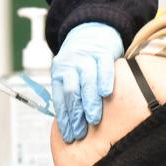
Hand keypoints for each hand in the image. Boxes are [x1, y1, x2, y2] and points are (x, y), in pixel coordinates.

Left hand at [51, 22, 122, 142]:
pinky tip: (106, 93)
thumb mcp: (69, 74)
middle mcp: (70, 65)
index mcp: (59, 73)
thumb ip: (69, 94)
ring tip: (93, 119)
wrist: (92, 30)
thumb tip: (71, 123)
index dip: (64, 118)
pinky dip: (104, 80)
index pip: (60, 99)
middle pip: (71, 91)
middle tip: (80, 132)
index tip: (69, 135)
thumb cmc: (81, 60)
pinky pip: (104, 67)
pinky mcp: (103, 52)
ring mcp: (86, 58)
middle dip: (76, 114)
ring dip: (89, 102)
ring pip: (86, 81)